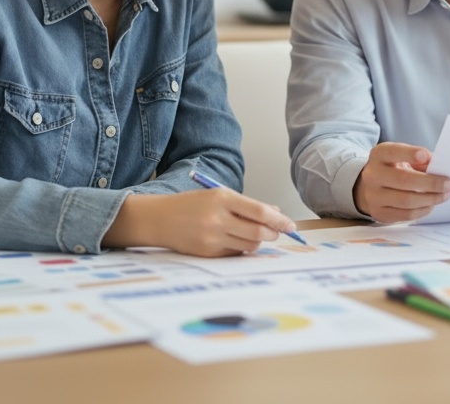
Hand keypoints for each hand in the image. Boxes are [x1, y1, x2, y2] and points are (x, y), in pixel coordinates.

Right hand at [106, 189, 299, 256]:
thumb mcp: (218, 196)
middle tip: (277, 232)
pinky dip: (241, 248)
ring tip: (253, 234)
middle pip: (258, 232)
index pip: (259, 211)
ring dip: (258, 241)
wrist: (159, 219)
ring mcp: (212, 238)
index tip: (290, 224)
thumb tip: (275, 213)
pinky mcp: (208, 254)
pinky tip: (234, 240)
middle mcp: (217, 219)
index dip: (279, 220)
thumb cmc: (191, 204)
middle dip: (273, 233)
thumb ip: (246, 205)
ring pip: (249, 245)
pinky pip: (235, 254)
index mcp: (221, 198)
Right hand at [353, 142, 449, 222]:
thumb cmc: (393, 168)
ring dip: (431, 198)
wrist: (371, 187)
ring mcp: (374, 196)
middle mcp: (373, 175)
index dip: (410, 154)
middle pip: (404, 180)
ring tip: (445, 195)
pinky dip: (423, 210)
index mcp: (379, 155)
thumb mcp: (402, 157)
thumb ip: (420, 159)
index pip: (393, 152)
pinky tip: (431, 204)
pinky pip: (406, 215)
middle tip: (449, 184)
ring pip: (407, 200)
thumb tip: (441, 169)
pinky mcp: (379, 213)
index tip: (427, 156)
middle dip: (431, 183)